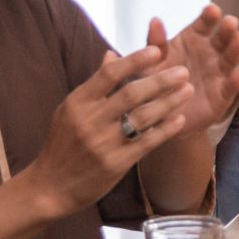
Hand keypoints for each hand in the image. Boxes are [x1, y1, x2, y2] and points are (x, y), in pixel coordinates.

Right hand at [20, 45, 195, 217]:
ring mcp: (103, 143)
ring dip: (169, 102)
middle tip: (183, 71)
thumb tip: (111, 54)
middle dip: (160, 80)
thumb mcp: (70, 110)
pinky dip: (165, 129)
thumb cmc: (62, 144)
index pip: (109, 74)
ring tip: (188, 91)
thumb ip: (95, 85)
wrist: (51, 187)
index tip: (157, 51)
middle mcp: (90, 120)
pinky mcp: (116, 163)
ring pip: (142, 117)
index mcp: (78, 102)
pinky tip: (180, 119)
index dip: (134, 60)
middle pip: (131, 94)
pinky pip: (146, 142)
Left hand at [146, 5, 238, 130]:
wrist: (163, 115)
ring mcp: (218, 74)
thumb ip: (155, 43)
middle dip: (227, 30)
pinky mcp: (222, 95)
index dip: (209, 17)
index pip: (204, 24)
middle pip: (221, 39)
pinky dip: (236, 81)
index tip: (212, 9)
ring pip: (230, 59)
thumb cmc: (157, 82)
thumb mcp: (151, 63)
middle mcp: (209, 53)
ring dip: (237, 49)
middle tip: (231, 22)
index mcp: (193, 40)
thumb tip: (155, 20)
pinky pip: (230, 87)